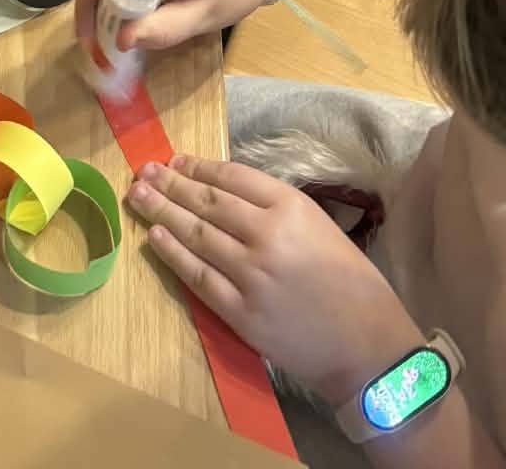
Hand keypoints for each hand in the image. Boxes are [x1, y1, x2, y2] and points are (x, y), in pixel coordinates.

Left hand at [128, 155, 420, 402]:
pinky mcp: (240, 313)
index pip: (232, 177)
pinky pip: (198, 278)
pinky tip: (154, 237)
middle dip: (171, 184)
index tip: (175, 160)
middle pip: (208, 202)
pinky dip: (173, 255)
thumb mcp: (318, 225)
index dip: (199, 167)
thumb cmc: (350, 281)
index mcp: (291, 207)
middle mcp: (267, 235)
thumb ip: (274, 207)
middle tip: (144, 170)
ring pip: (196, 236)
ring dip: (162, 212)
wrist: (366, 344)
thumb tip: (223, 190)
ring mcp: (250, 275)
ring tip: (138, 195)